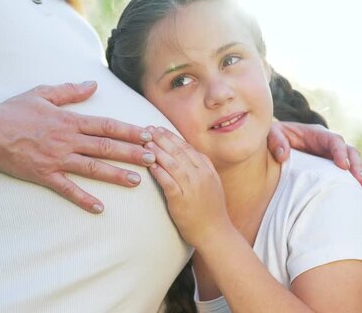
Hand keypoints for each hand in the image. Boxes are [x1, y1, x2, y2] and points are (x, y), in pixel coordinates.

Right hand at [0, 81, 155, 213]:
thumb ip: (70, 91)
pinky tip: (99, 208)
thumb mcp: (42, 94)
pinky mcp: (43, 174)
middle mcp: (67, 139)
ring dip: (116, 174)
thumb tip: (93, 85)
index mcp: (69, 120)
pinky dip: (83, 198)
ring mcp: (56, 158)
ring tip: (137, 181)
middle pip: (106, 146)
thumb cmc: (13, 111)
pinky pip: (67, 189)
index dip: (129, 131)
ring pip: (92, 167)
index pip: (107, 125)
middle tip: (154, 158)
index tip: (148, 134)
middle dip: (132, 152)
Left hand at [144, 127, 228, 247]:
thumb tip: (188, 152)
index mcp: (207, 170)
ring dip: (158, 151)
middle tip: (148, 130)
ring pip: (173, 164)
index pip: (187, 147)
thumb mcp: (212, 184)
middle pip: (178, 152)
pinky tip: (150, 164)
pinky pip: (168, 182)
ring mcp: (192, 188)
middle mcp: (201, 176)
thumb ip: (201, 167)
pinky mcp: (182, 200)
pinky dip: (159, 171)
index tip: (159, 128)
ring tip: (146, 143)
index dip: (171, 136)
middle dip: (162, 139)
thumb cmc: (211, 210)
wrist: (216, 233)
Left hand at [267, 121, 361, 206]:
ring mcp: (334, 159)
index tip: (343, 166)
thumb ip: (276, 141)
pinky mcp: (333, 171)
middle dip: (358, 169)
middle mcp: (330, 146)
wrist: (275, 143)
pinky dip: (358, 190)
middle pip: (351, 155)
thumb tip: (283, 156)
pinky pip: (349, 180)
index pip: (335, 141)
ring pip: (354, 168)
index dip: (341, 152)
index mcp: (318, 135)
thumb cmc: (275, 136)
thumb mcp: (272, 134)